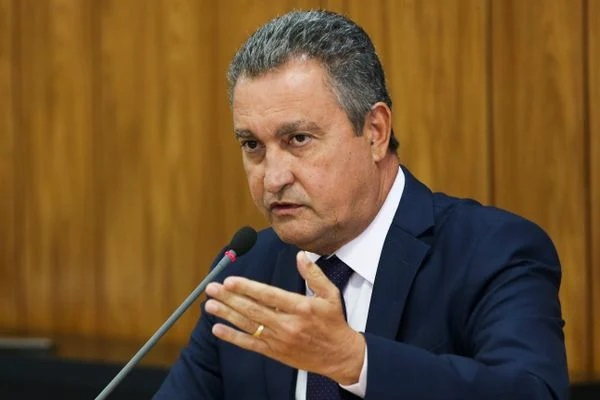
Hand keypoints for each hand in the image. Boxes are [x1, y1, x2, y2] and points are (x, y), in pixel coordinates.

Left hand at [204, 251, 364, 384]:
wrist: (339, 356)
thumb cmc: (334, 322)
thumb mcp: (330, 295)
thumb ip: (314, 275)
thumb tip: (301, 256)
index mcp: (301, 307)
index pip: (268, 295)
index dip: (247, 288)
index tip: (230, 280)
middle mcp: (287, 324)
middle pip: (253, 310)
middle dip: (230, 298)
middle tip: (212, 289)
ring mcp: (279, 340)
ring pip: (248, 326)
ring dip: (227, 315)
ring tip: (209, 305)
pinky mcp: (275, 352)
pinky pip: (250, 344)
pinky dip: (232, 337)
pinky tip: (218, 329)